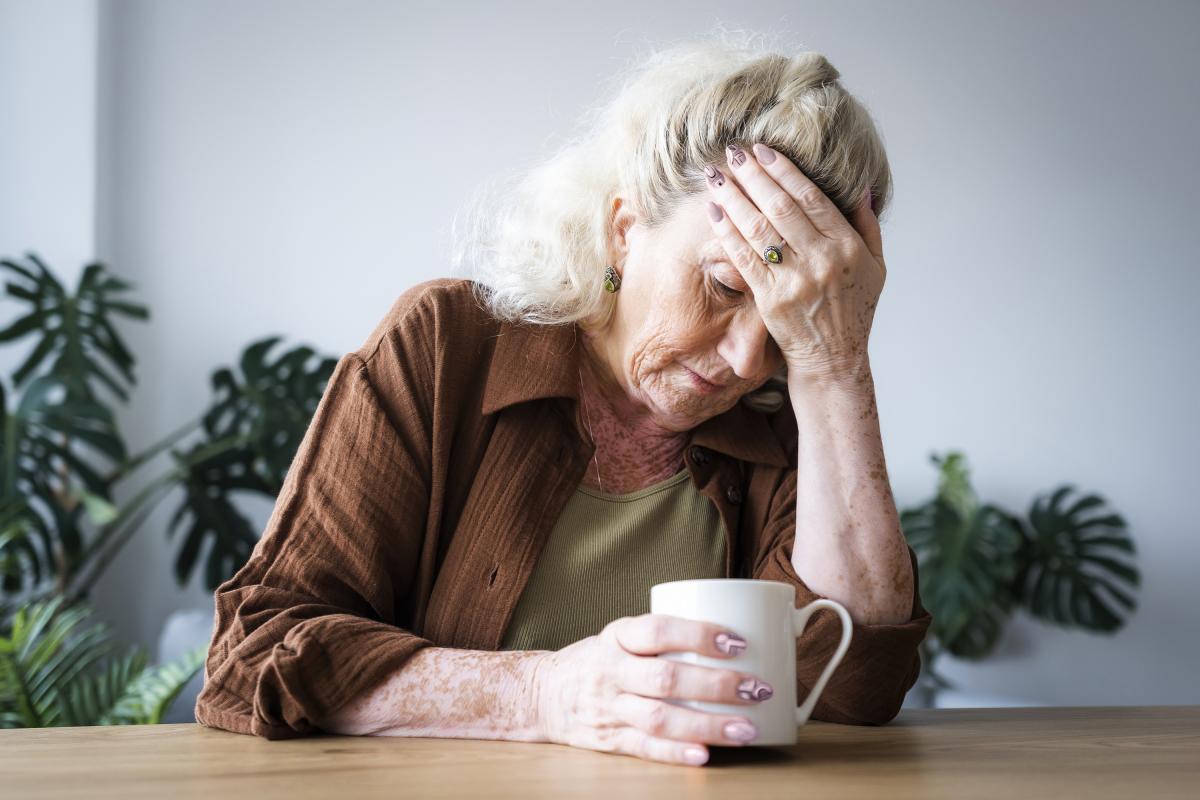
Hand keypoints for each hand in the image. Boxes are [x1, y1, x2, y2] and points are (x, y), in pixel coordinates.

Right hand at [529, 613, 774, 765]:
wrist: (544, 693)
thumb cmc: (602, 660)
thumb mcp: (622, 636)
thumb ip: (665, 638)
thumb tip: (739, 634)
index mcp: (617, 636)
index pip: (658, 630)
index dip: (698, 635)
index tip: (738, 642)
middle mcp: (610, 670)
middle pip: (665, 678)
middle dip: (716, 684)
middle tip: (758, 688)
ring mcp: (608, 707)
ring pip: (658, 717)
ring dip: (707, 724)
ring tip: (747, 728)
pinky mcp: (609, 740)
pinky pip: (644, 747)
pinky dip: (675, 753)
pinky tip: (706, 755)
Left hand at [704, 142, 885, 386]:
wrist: (834, 359)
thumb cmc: (854, 310)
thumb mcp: (875, 266)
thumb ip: (867, 225)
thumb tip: (859, 186)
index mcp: (846, 246)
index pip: (810, 197)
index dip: (784, 170)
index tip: (763, 151)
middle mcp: (821, 260)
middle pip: (780, 206)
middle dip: (753, 176)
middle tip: (733, 153)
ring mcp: (794, 280)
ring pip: (758, 229)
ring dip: (733, 198)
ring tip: (715, 175)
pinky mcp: (770, 299)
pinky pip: (743, 258)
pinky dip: (727, 232)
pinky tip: (713, 211)